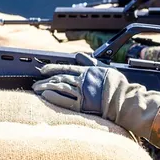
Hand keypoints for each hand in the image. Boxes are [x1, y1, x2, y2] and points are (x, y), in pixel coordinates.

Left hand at [32, 53, 159, 139]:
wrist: (123, 99)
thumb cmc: (116, 85)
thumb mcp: (103, 68)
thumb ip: (89, 62)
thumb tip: (78, 55)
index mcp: (87, 71)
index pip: (66, 68)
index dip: (52, 67)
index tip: (43, 70)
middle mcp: (82, 80)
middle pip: (59, 78)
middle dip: (45, 80)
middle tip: (35, 83)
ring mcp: (82, 93)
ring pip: (59, 88)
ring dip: (46, 88)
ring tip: (37, 90)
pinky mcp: (82, 105)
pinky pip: (64, 100)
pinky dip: (54, 97)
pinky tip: (45, 96)